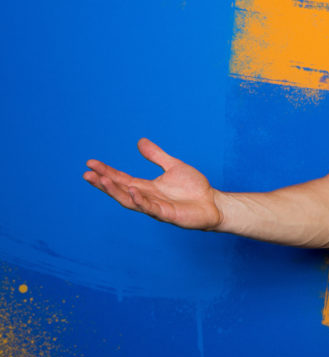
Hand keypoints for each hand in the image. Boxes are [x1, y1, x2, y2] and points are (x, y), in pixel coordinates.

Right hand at [83, 138, 222, 229]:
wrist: (213, 203)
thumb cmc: (194, 188)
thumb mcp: (173, 166)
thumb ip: (156, 156)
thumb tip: (139, 142)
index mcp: (147, 187)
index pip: (122, 179)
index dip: (106, 172)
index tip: (90, 163)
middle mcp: (147, 198)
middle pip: (120, 190)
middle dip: (104, 183)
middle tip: (87, 174)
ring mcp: (156, 207)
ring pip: (130, 201)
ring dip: (116, 192)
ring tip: (102, 181)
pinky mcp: (168, 214)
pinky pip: (151, 208)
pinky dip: (140, 200)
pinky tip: (132, 190)